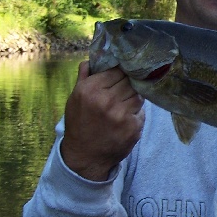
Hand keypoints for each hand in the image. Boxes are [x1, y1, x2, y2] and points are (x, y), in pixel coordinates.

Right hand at [60, 61, 144, 180]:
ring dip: (134, 97)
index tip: (122, 74)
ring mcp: (122, 114)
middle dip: (128, 84)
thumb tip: (91, 60)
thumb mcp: (75, 99)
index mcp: (90, 90)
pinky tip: (127, 117)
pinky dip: (136, 112)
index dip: (120, 72)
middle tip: (125, 89)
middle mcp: (106, 100)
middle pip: (129, 81)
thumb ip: (84, 78)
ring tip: (125, 103)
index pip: (116, 70)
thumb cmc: (79, 125)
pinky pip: (142, 111)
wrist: (85, 156)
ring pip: (138, 95)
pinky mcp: (134, 127)